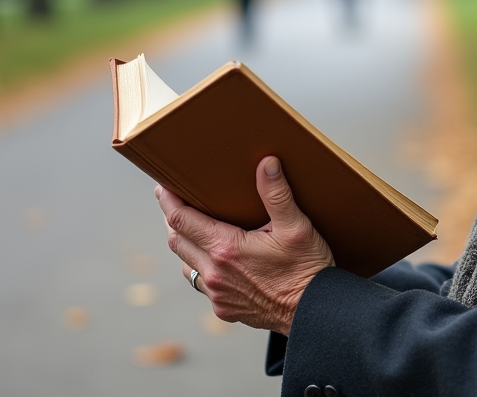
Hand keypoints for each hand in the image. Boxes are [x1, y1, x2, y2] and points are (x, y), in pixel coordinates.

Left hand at [156, 156, 334, 334]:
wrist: (315, 312)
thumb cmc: (307, 269)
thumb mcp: (296, 227)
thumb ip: (277, 194)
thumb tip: (267, 163)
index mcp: (226, 249)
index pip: (182, 220)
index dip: (169, 201)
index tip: (162, 188)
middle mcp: (215, 274)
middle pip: (177, 241)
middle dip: (173, 220)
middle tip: (173, 202)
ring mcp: (218, 294)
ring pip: (187, 265)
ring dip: (186, 246)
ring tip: (192, 230)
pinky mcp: (225, 309)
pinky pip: (202, 285)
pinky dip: (201, 268)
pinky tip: (214, 261)